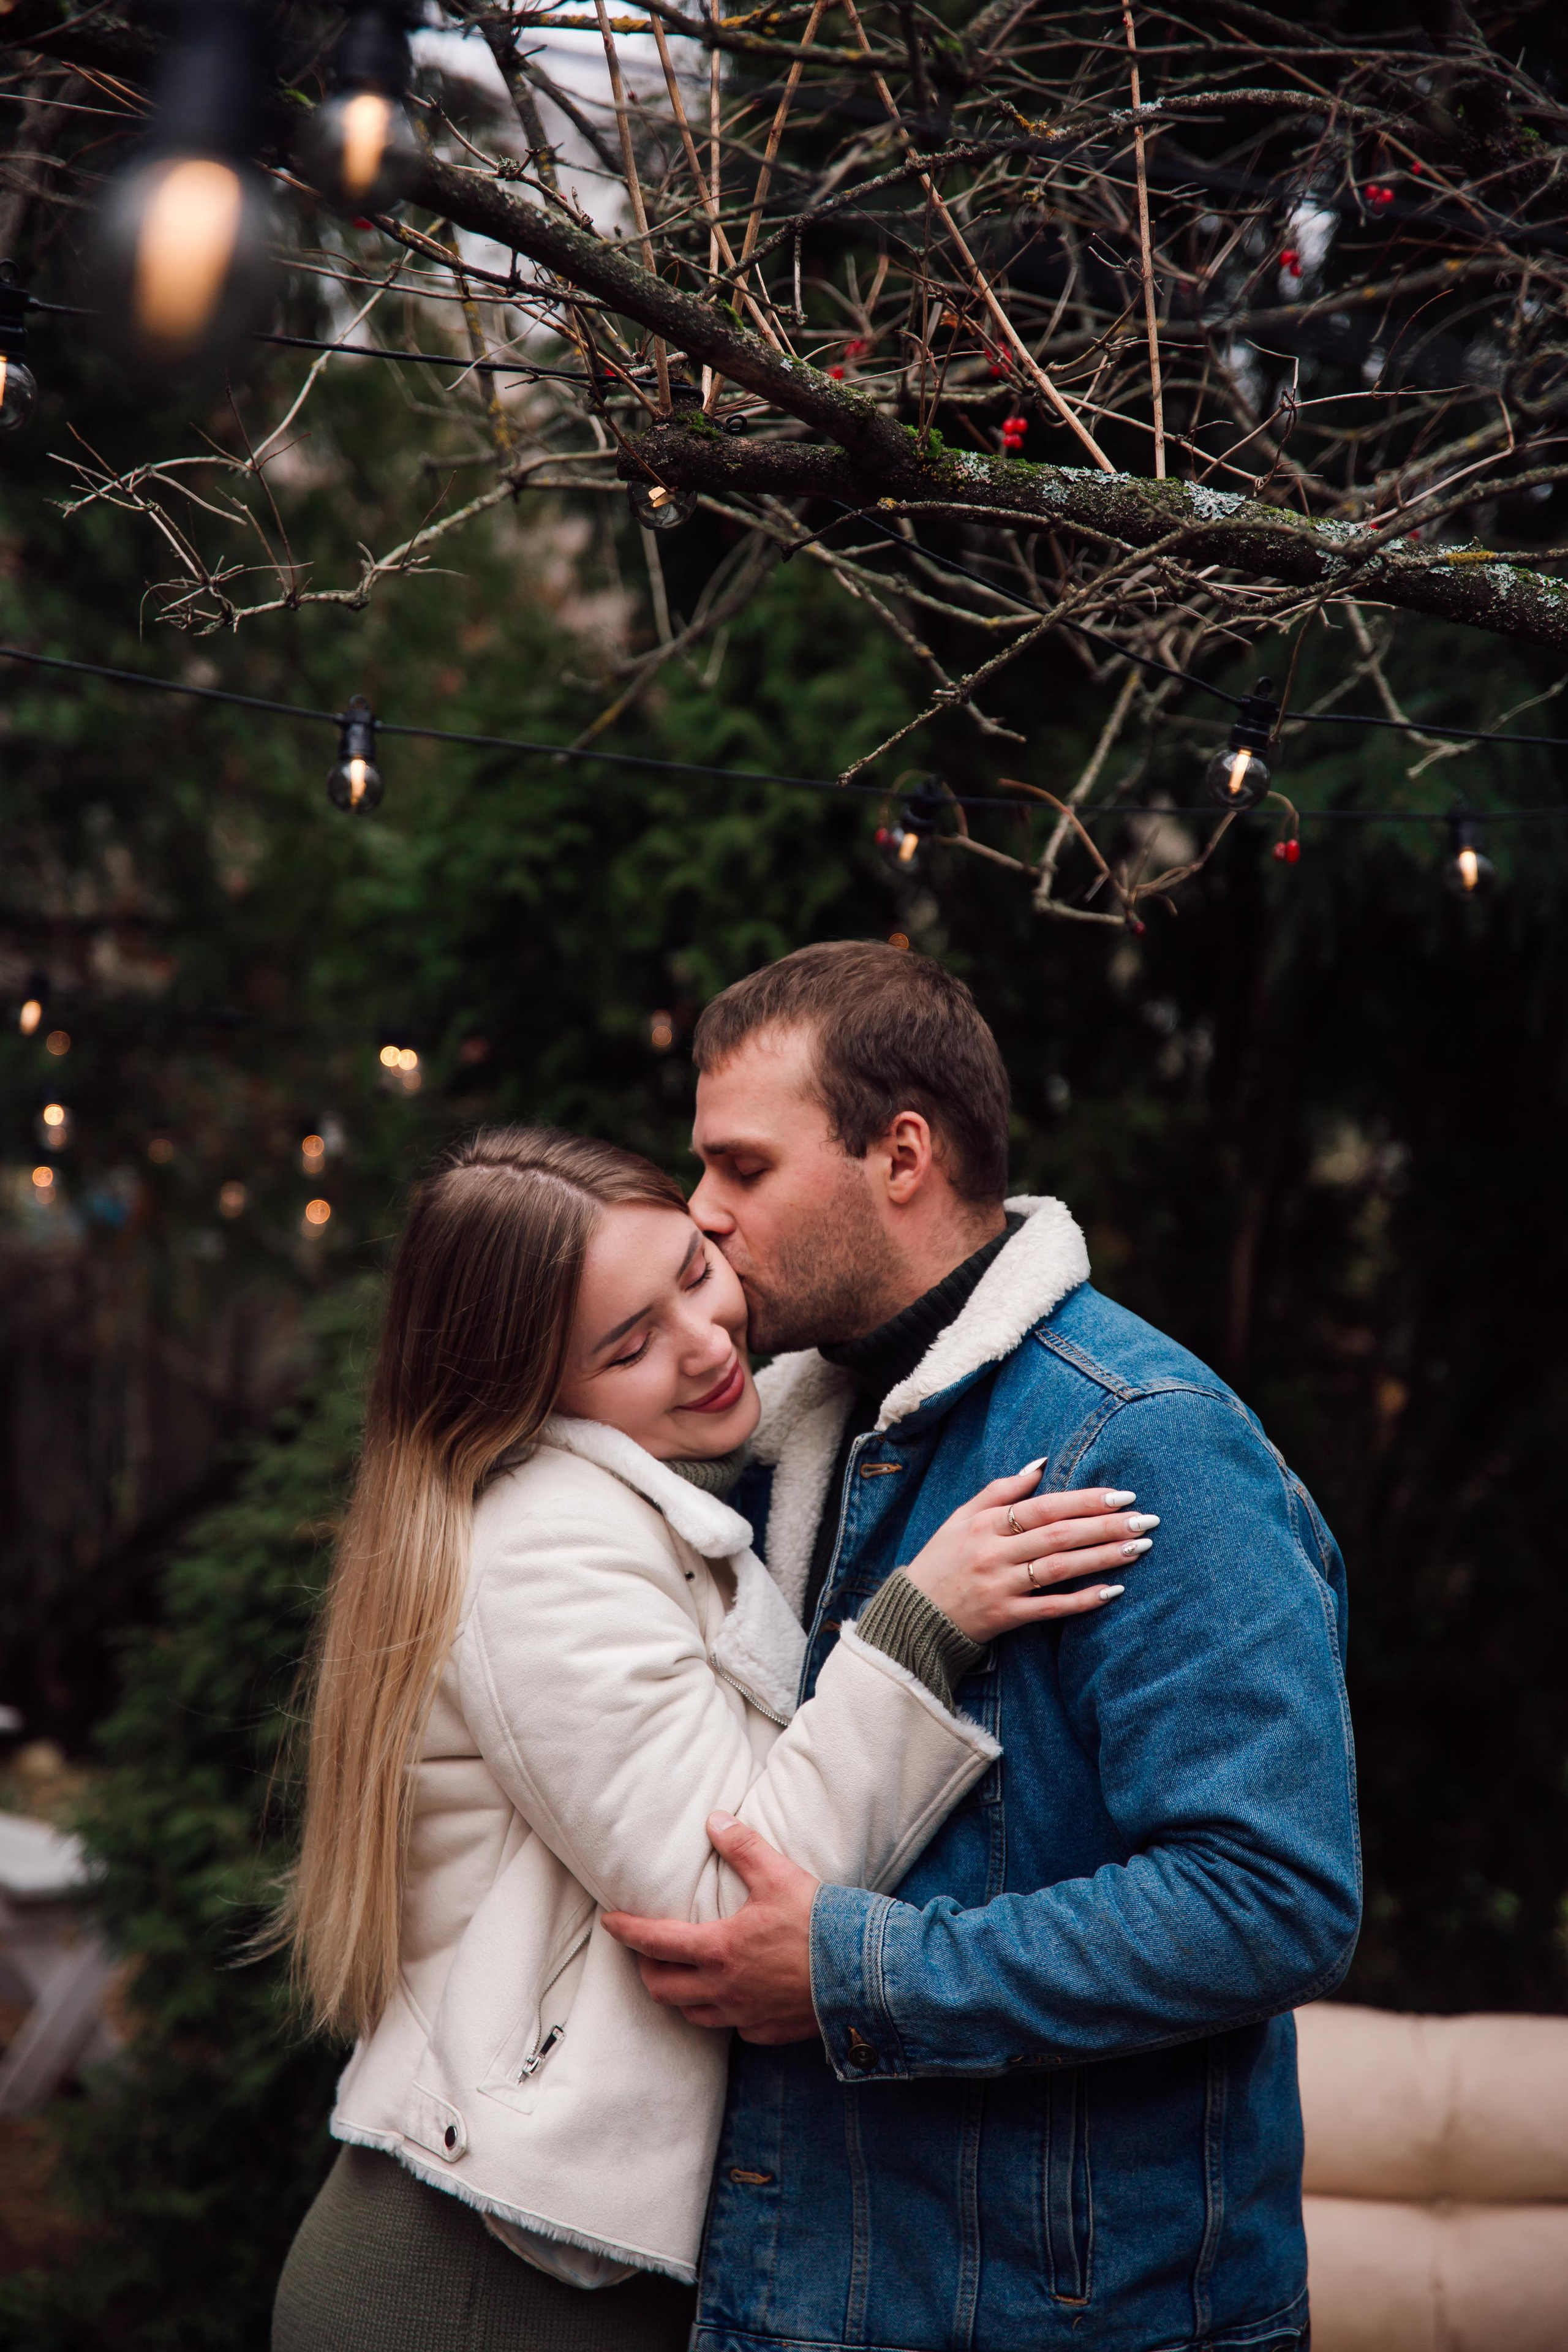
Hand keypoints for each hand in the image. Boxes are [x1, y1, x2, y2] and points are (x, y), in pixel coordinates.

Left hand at [602, 1812, 820, 2044]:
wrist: (863, 1974)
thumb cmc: (819, 1924)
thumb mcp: (779, 1876)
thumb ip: (743, 1847)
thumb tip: (714, 1818)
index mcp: (719, 1950)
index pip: (656, 1942)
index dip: (627, 1932)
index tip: (611, 1922)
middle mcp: (724, 1989)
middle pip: (663, 1988)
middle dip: (648, 1969)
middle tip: (647, 1952)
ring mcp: (745, 2016)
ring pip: (693, 2014)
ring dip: (680, 1995)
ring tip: (683, 1975)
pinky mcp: (767, 2032)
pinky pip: (732, 2028)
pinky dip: (722, 2012)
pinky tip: (732, 1997)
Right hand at [902, 1461, 1156, 1641]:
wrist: (914, 1615)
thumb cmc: (943, 1560)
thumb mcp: (962, 1517)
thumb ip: (1000, 1491)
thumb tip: (1041, 1465)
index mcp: (985, 1523)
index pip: (1043, 1506)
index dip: (1084, 1500)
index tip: (1121, 1495)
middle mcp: (994, 1552)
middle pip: (1058, 1535)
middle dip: (1105, 1526)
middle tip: (1145, 1520)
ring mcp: (1000, 1586)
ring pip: (1060, 1569)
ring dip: (1102, 1557)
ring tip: (1138, 1548)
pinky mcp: (1005, 1617)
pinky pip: (1050, 1609)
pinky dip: (1082, 1600)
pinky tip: (1112, 1591)